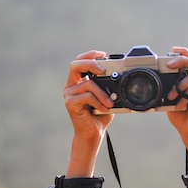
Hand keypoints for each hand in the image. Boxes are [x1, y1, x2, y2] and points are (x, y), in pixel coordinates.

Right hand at [63, 50, 114, 176]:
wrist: (93, 133)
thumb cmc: (100, 115)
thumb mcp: (107, 96)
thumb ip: (108, 86)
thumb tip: (119, 76)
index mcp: (78, 81)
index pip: (80, 61)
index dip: (90, 55)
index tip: (103, 54)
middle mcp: (71, 86)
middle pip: (75, 65)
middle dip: (90, 63)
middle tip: (103, 70)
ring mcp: (69, 94)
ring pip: (87, 83)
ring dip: (102, 93)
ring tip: (109, 103)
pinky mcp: (70, 103)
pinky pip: (86, 96)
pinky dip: (98, 101)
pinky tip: (103, 108)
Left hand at [165, 46, 187, 173]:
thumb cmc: (182, 114)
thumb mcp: (173, 96)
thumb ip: (172, 85)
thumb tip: (161, 74)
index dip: (185, 53)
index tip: (173, 49)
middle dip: (181, 60)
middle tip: (168, 64)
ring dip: (177, 87)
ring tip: (171, 97)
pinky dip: (183, 98)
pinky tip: (180, 106)